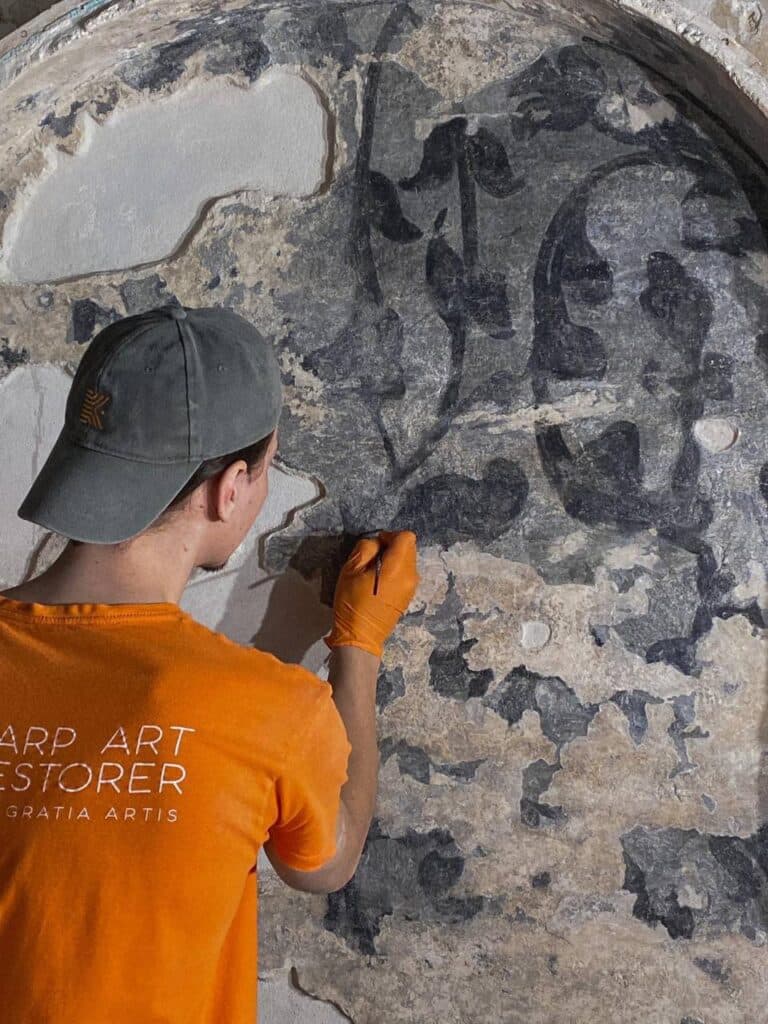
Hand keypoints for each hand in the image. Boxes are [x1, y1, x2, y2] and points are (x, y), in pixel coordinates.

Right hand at [323, 530, 419, 657]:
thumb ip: (366, 549)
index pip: (406, 537)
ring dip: (395, 558)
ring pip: (409, 560)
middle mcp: (411, 576)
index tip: (376, 545)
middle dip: (393, 546)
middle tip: (373, 557)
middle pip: (410, 547)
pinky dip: (396, 570)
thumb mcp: (350, 570)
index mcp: (397, 568)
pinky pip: (407, 573)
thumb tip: (377, 544)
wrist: (360, 637)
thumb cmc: (352, 603)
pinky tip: (380, 581)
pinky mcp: (409, 596)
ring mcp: (412, 587)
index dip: (390, 535)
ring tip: (375, 570)